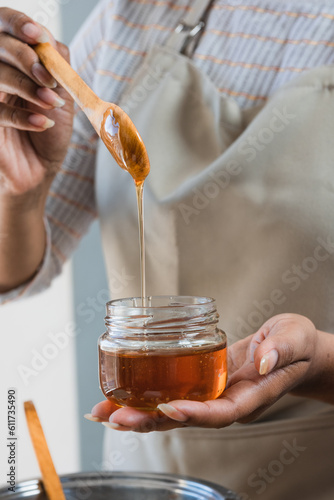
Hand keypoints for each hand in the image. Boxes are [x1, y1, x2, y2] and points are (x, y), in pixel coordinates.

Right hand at [0, 8, 73, 197]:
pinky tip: (43, 123)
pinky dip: (22, 117)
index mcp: (13, 59)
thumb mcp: (60, 96)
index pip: (4, 25)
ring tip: (52, 105)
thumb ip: (56, 66)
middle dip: (24, 57)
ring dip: (28, 88)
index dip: (17, 24)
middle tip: (48, 79)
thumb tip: (47, 38)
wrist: (41, 168)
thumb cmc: (50, 131)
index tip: (38, 36)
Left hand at [87, 313, 325, 431]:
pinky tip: (121, 394)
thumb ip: (282, 349)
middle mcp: (228, 401)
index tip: (169, 409)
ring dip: (140, 412)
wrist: (293, 348)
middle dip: (151, 420)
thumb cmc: (296, 344)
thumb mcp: (294, 338)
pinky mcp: (204, 381)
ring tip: (104, 410)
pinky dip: (148, 395)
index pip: (222, 412)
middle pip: (187, 418)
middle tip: (115, 417)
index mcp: (252, 396)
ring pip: (174, 410)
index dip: (195, 414)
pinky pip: (174, 393)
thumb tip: (264, 359)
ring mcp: (214, 394)